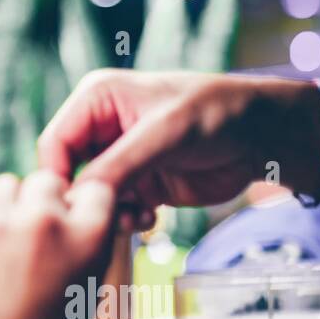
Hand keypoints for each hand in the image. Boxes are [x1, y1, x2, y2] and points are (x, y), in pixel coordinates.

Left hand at [0, 170, 115, 318]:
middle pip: (44, 181)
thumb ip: (80, 251)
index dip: (86, 202)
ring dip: (10, 206)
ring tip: (11, 240)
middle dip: (45, 200)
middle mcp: (41, 225)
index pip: (95, 187)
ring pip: (4, 189)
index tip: (78, 217)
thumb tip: (73, 226)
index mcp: (86, 238)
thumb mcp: (87, 296)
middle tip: (42, 231)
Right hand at [36, 70, 315, 222]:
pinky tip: (150, 218)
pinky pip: (116, 208)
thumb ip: (117, 165)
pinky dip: (127, 219)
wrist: (263, 137)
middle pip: (69, 172)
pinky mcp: (140, 183)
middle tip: (108, 218)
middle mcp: (102, 127)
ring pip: (92, 196)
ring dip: (108, 213)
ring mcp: (121, 158)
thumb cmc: (216, 115)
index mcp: (96, 99)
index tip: (72, 209)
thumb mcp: (163, 135)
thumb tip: (75, 198)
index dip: (58, 177)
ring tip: (135, 218)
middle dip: (86, 199)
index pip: (55, 142)